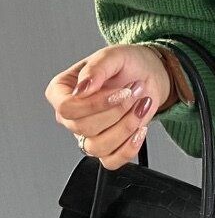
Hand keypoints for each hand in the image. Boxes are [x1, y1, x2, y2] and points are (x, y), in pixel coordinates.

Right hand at [44, 44, 172, 169]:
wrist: (149, 76)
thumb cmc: (127, 64)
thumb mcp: (113, 56)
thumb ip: (96, 68)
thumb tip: (82, 88)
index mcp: (62, 92)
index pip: (66, 109)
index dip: (94, 104)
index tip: (119, 91)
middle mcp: (72, 116)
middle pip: (83, 128)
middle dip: (117, 110)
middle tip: (135, 91)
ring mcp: (88, 134)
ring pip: (97, 147)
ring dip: (126, 127)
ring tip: (141, 105)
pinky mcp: (108, 148)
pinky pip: (112, 161)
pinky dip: (129, 147)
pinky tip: (140, 128)